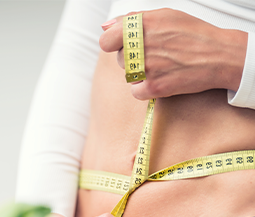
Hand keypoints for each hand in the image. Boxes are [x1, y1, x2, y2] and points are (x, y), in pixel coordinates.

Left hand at [100, 8, 246, 99]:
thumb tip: (106, 26)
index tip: (121, 46)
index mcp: (142, 26)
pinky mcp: (154, 87)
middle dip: (132, 58)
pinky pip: (135, 92)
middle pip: (119, 59)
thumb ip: (131, 21)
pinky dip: (145, 89)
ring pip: (128, 75)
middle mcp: (142, 46)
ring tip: (161, 65)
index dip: (112, 44)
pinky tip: (160, 79)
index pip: (106, 41)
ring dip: (139, 73)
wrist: (218, 56)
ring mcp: (147, 69)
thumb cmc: (192, 34)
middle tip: (155, 54)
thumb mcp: (164, 16)